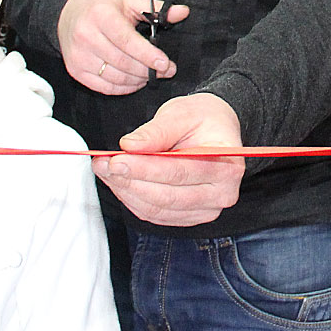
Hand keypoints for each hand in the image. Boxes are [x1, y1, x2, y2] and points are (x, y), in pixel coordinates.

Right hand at [58, 0, 189, 94]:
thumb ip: (156, 8)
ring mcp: (78, 56)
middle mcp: (86, 36)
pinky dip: (124, 88)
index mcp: (101, 16)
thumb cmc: (102, 5)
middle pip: (123, 63)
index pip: (128, 42)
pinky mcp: (75, 70)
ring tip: (150, 74)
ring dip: (138, 80)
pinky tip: (135, 80)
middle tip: (166, 70)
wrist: (67, 11)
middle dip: (149, 70)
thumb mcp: (129, 0)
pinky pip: (104, 87)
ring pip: (116, 78)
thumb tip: (183, 12)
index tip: (166, 64)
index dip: (148, 56)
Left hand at [95, 93, 244, 226]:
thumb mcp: (181, 113)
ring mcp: (207, 209)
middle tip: (103, 164)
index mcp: (227, 165)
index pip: (180, 172)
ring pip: (157, 208)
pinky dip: (133, 199)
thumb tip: (129, 146)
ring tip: (106, 170)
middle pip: (167, 195)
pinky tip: (120, 182)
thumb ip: (156, 131)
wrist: (214, 129)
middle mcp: (223, 193)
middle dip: (129, 181)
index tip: (116, 160)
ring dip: (126, 191)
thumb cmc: (201, 119)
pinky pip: (155, 214)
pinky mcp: (190, 216)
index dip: (144, 168)